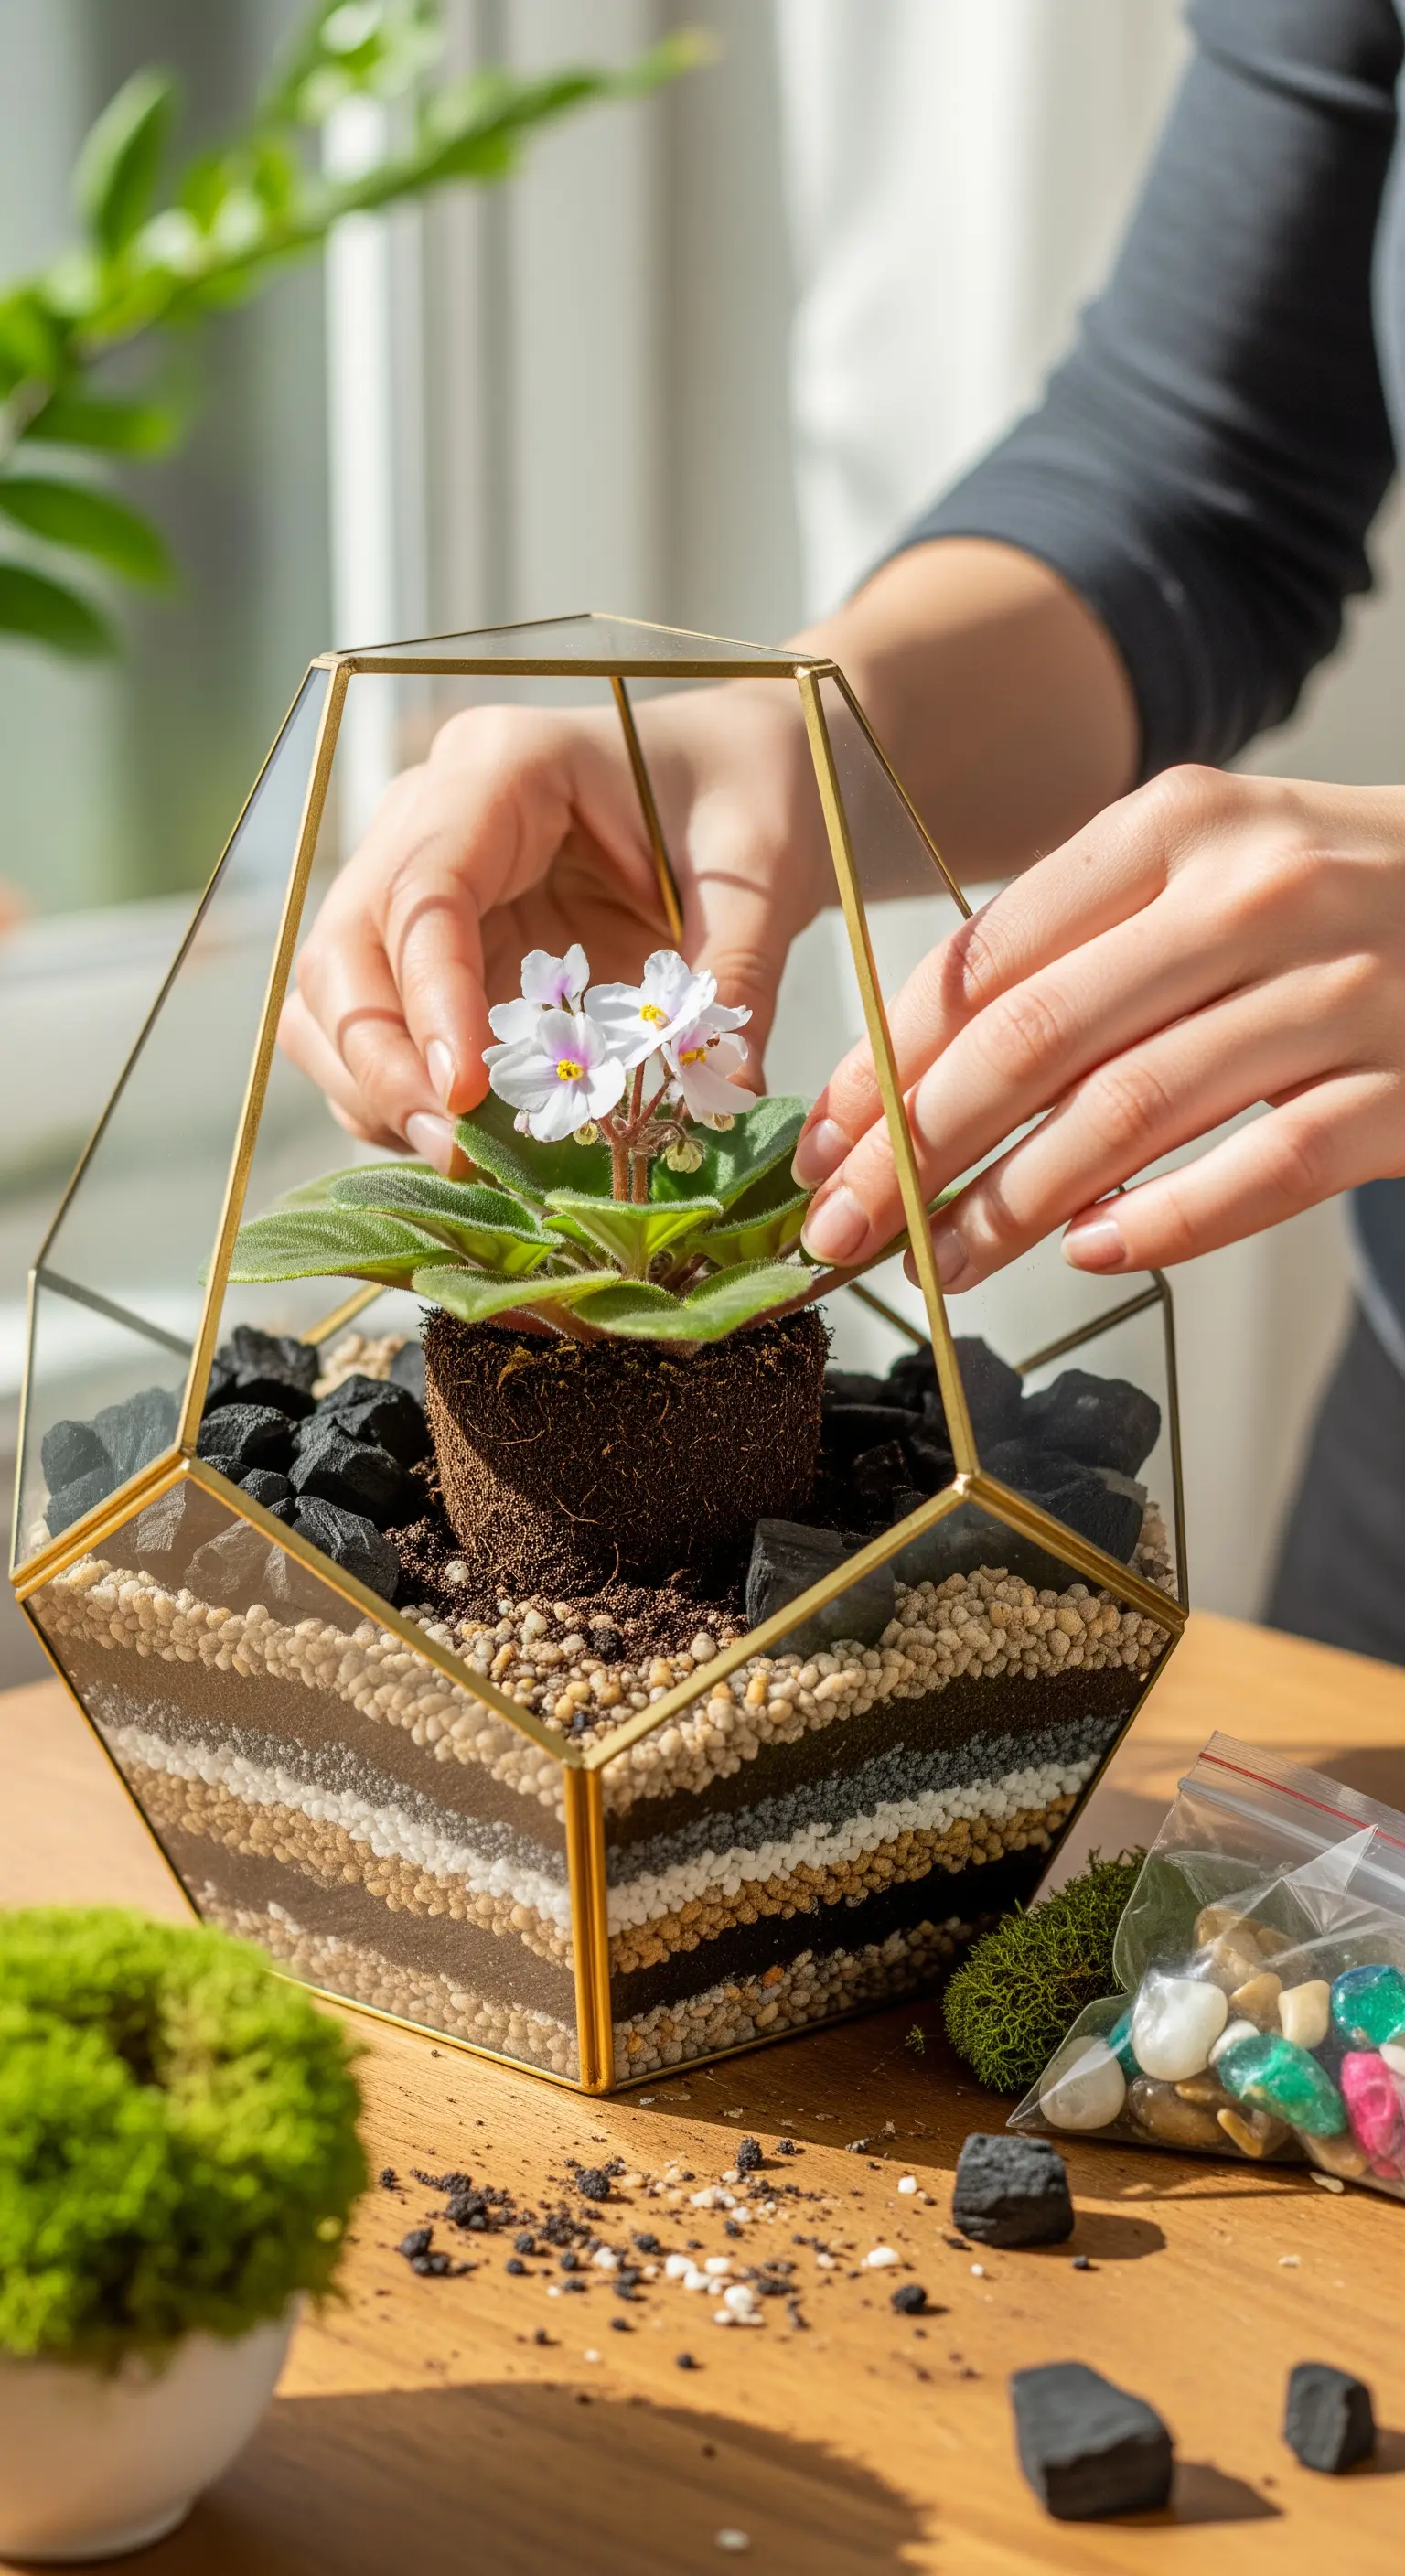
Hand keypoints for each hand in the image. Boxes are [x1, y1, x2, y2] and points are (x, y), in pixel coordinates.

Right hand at [281, 679, 829, 1170]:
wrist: (744, 772)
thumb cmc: (750, 793)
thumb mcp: (762, 871)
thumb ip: (733, 976)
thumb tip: (725, 1093)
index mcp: (505, 767)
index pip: (423, 889)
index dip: (428, 997)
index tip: (466, 1093)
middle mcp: (432, 817)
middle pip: (344, 947)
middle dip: (381, 1062)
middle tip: (457, 1154)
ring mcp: (417, 881)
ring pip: (331, 995)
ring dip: (375, 1088)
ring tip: (462, 1161)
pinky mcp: (431, 948)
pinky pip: (374, 1028)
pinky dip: (400, 1094)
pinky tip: (469, 1140)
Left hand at [795, 766, 1404, 1282]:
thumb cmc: (1340, 897)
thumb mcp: (1208, 868)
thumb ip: (1080, 941)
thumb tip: (917, 1067)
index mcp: (1177, 824)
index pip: (992, 956)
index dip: (889, 1061)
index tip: (825, 1141)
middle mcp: (1252, 892)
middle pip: (1036, 1039)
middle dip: (917, 1149)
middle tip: (846, 1227)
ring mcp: (1337, 989)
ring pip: (1129, 1113)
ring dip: (1013, 1206)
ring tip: (946, 1264)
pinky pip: (1265, 1168)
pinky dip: (1169, 1222)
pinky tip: (1095, 1255)